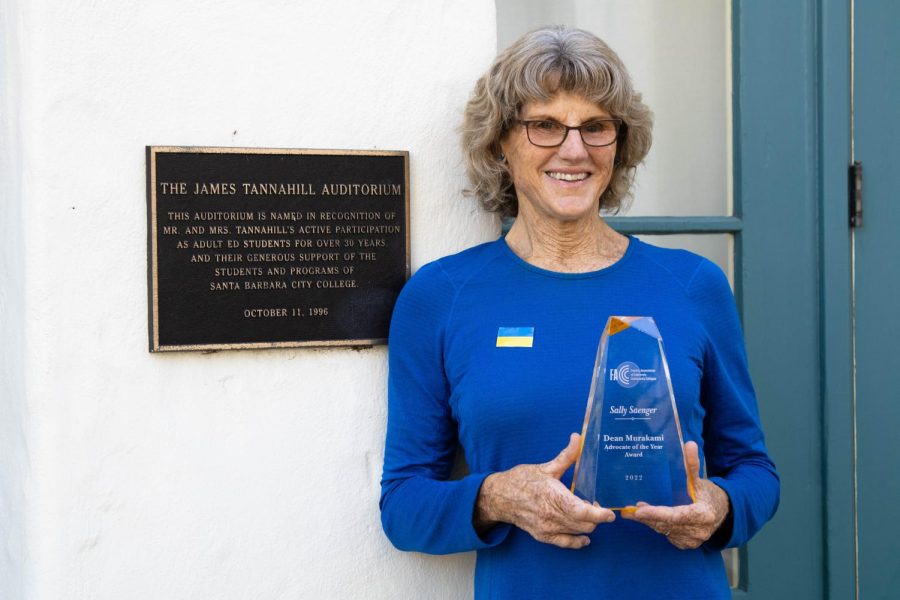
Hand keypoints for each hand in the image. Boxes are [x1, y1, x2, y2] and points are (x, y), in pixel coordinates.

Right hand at [474, 433, 615, 548]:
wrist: (499, 497)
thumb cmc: (521, 480)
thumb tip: (577, 438)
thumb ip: (566, 456)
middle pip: (585, 523)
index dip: (599, 514)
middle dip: (596, 516)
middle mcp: (551, 515)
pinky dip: (578, 541)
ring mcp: (547, 527)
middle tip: (595, 504)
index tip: (610, 513)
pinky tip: (584, 536)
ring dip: (588, 525)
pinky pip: (566, 543)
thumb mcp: (545, 467)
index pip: (582, 511)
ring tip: (586, 512)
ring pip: (578, 532)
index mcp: (553, 496)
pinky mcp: (543, 536)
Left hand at [620, 441, 729, 548]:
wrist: (724, 514)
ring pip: (664, 530)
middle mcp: (698, 531)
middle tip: (628, 509)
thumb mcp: (701, 480)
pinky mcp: (686, 544)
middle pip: (666, 524)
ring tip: (632, 511)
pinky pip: (667, 535)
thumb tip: (689, 444)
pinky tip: (646, 517)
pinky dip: (656, 525)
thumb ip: (693, 465)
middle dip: (646, 517)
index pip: (676, 516)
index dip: (657, 513)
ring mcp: (692, 540)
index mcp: (703, 514)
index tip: (639, 511)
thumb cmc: (710, 495)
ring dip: (649, 521)